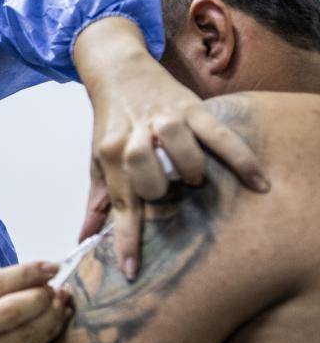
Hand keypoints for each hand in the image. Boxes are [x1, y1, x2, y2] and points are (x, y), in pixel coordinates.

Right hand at [0, 263, 71, 342]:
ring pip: (25, 334)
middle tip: (56, 289)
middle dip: (42, 296)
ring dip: (51, 316)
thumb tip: (40, 276)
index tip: (52, 266)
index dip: (27, 273)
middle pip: (12, 310)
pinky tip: (52, 323)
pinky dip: (44, 335)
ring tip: (61, 304)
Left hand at [73, 17, 269, 277]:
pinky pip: (220, 136)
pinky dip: (240, 159)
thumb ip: (96, 201)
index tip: (131, 270)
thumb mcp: (96, 160)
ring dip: (191, 171)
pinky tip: (258, 182)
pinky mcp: (191, 109)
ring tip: (191, 176)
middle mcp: (136, 138)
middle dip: (160, 193)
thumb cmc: (109, 123)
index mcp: (111, 154)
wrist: (119, 72)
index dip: (126, 239)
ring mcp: (165, 122)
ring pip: (183, 154)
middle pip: (150, 180)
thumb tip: (84, 238)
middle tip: (166, 188)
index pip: (121, 204)